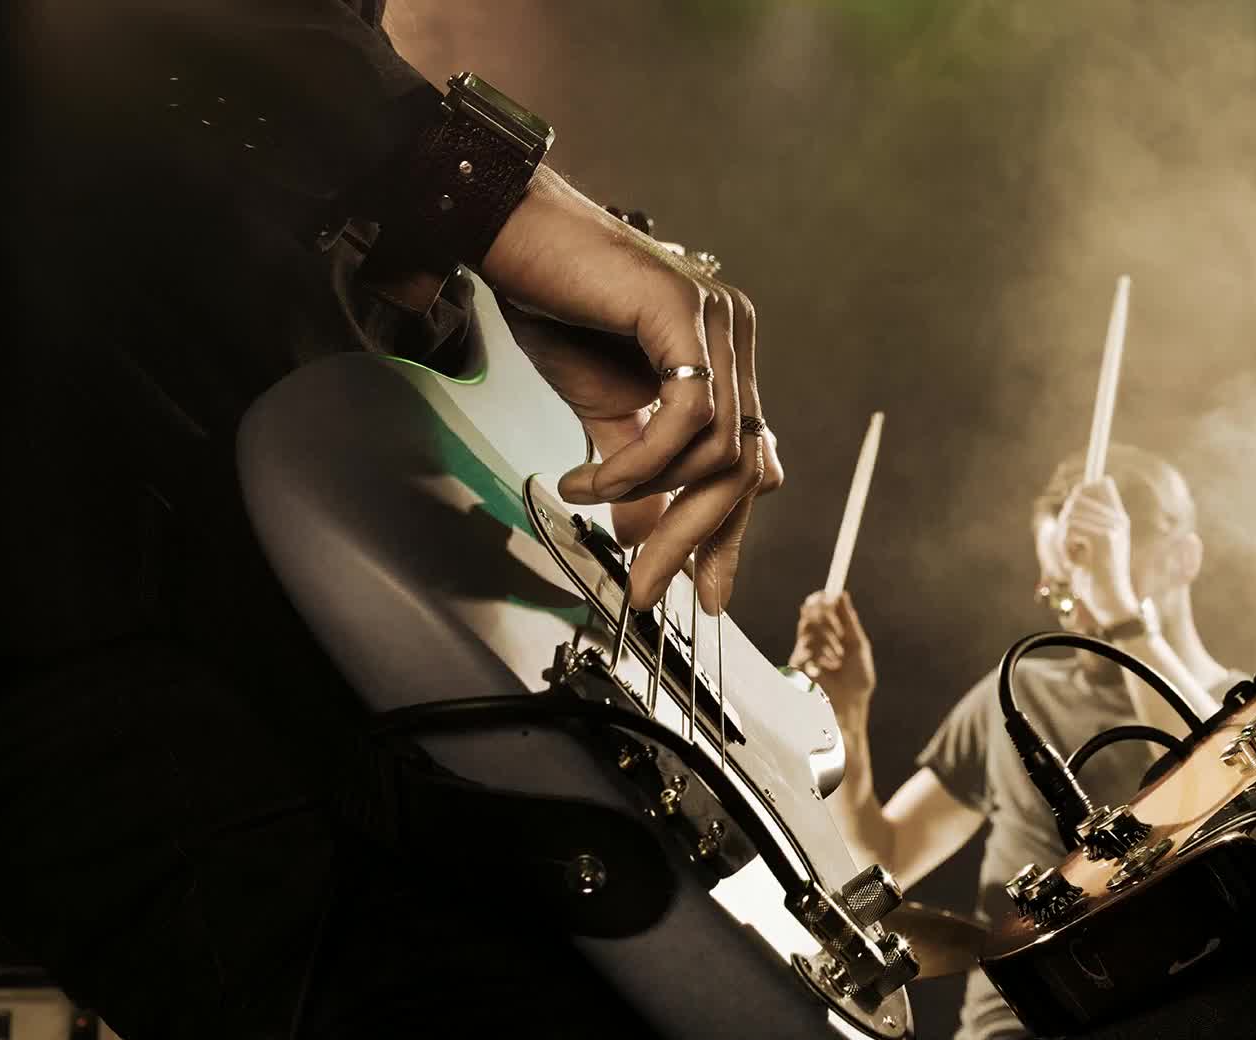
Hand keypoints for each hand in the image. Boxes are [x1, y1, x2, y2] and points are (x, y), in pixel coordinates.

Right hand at [480, 169, 783, 613]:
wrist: (506, 236)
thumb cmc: (552, 304)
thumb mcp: (603, 409)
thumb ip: (636, 468)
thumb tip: (644, 537)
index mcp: (725, 357)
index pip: (749, 460)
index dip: (728, 530)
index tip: (703, 589)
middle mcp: (734, 335)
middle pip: (745, 465)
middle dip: (699, 538)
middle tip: (653, 588)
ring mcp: (718, 319)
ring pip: (719, 450)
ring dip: (652, 497)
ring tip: (590, 498)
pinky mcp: (686, 310)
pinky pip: (688, 418)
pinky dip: (641, 465)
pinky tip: (594, 478)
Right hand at [789, 591, 876, 715]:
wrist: (849, 708)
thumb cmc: (856, 683)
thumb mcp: (857, 647)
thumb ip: (849, 622)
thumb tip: (841, 595)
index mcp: (830, 640)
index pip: (820, 614)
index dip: (821, 601)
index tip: (827, 592)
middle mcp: (815, 646)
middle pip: (810, 617)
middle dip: (821, 612)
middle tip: (828, 606)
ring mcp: (804, 655)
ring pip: (809, 629)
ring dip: (826, 636)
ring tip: (838, 655)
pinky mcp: (797, 666)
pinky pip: (807, 646)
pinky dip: (821, 652)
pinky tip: (829, 666)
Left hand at [1057, 478, 1139, 626]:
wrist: (1111, 603)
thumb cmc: (1096, 579)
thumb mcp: (1088, 547)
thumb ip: (1084, 522)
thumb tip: (1076, 492)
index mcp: (1118, 518)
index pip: (1102, 484)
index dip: (1083, 490)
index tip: (1073, 508)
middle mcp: (1119, 519)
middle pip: (1079, 498)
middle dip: (1064, 521)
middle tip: (1067, 545)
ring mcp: (1114, 526)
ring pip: (1071, 515)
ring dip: (1062, 538)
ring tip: (1070, 557)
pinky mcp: (1105, 537)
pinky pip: (1071, 529)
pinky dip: (1065, 548)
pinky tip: (1074, 563)